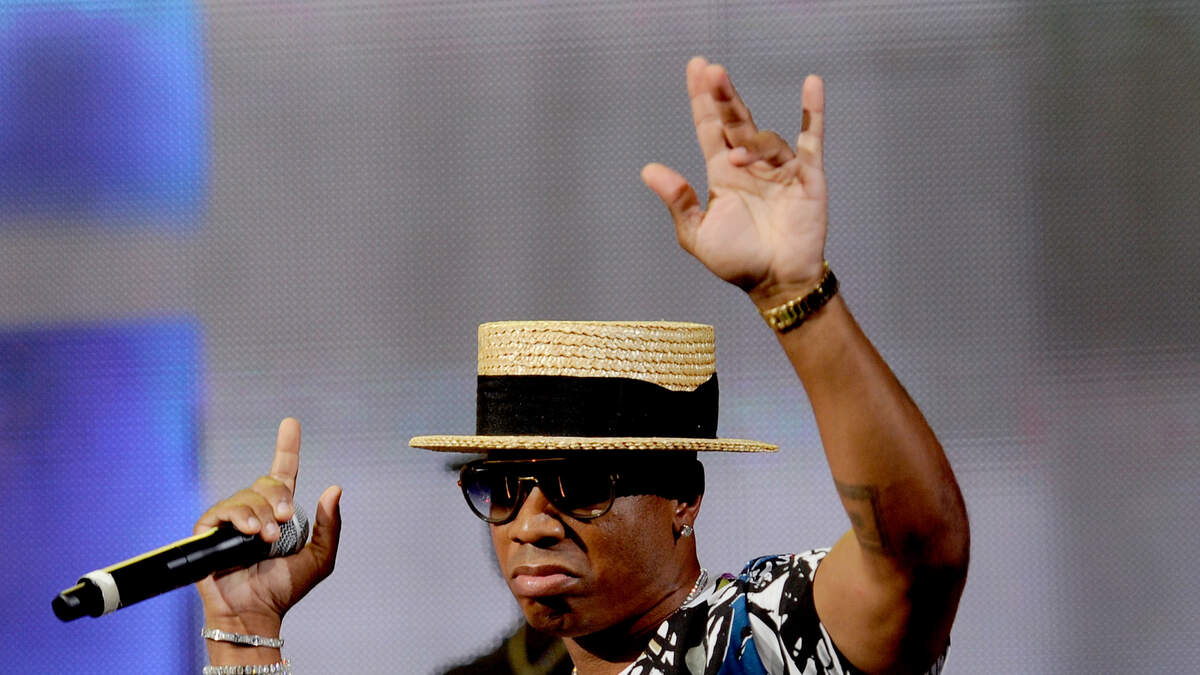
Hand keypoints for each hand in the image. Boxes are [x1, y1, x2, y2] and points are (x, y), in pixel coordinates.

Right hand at [193, 418, 341, 635]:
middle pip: (266, 482)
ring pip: (246, 496)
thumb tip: (334, 488)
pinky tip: (250, 532)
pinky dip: (238, 517)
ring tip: (266, 538)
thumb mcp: (319, 557)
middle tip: (283, 521)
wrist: (256, 614)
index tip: (291, 424)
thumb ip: (329, 525)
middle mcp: (254, 512)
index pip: (282, 472)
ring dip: (260, 514)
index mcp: (278, 513)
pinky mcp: (208, 533)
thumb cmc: (283, 590)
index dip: (287, 447)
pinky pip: (221, 511)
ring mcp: (230, 521)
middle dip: (278, 497)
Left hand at [642, 57, 827, 306]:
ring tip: (737, 159)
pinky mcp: (807, 177)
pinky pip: (811, 139)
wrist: (776, 283)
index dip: (703, 99)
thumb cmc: (737, 261)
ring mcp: (780, 169)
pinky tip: (812, 84)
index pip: (710, 127)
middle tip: (711, 71)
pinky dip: (813, 113)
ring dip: (752, 144)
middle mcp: (750, 164)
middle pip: (735, 120)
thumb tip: (649, 170)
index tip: (697, 67)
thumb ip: (678, 201)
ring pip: (765, 139)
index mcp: (722, 173)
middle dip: (723, 96)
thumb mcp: (697, 235)